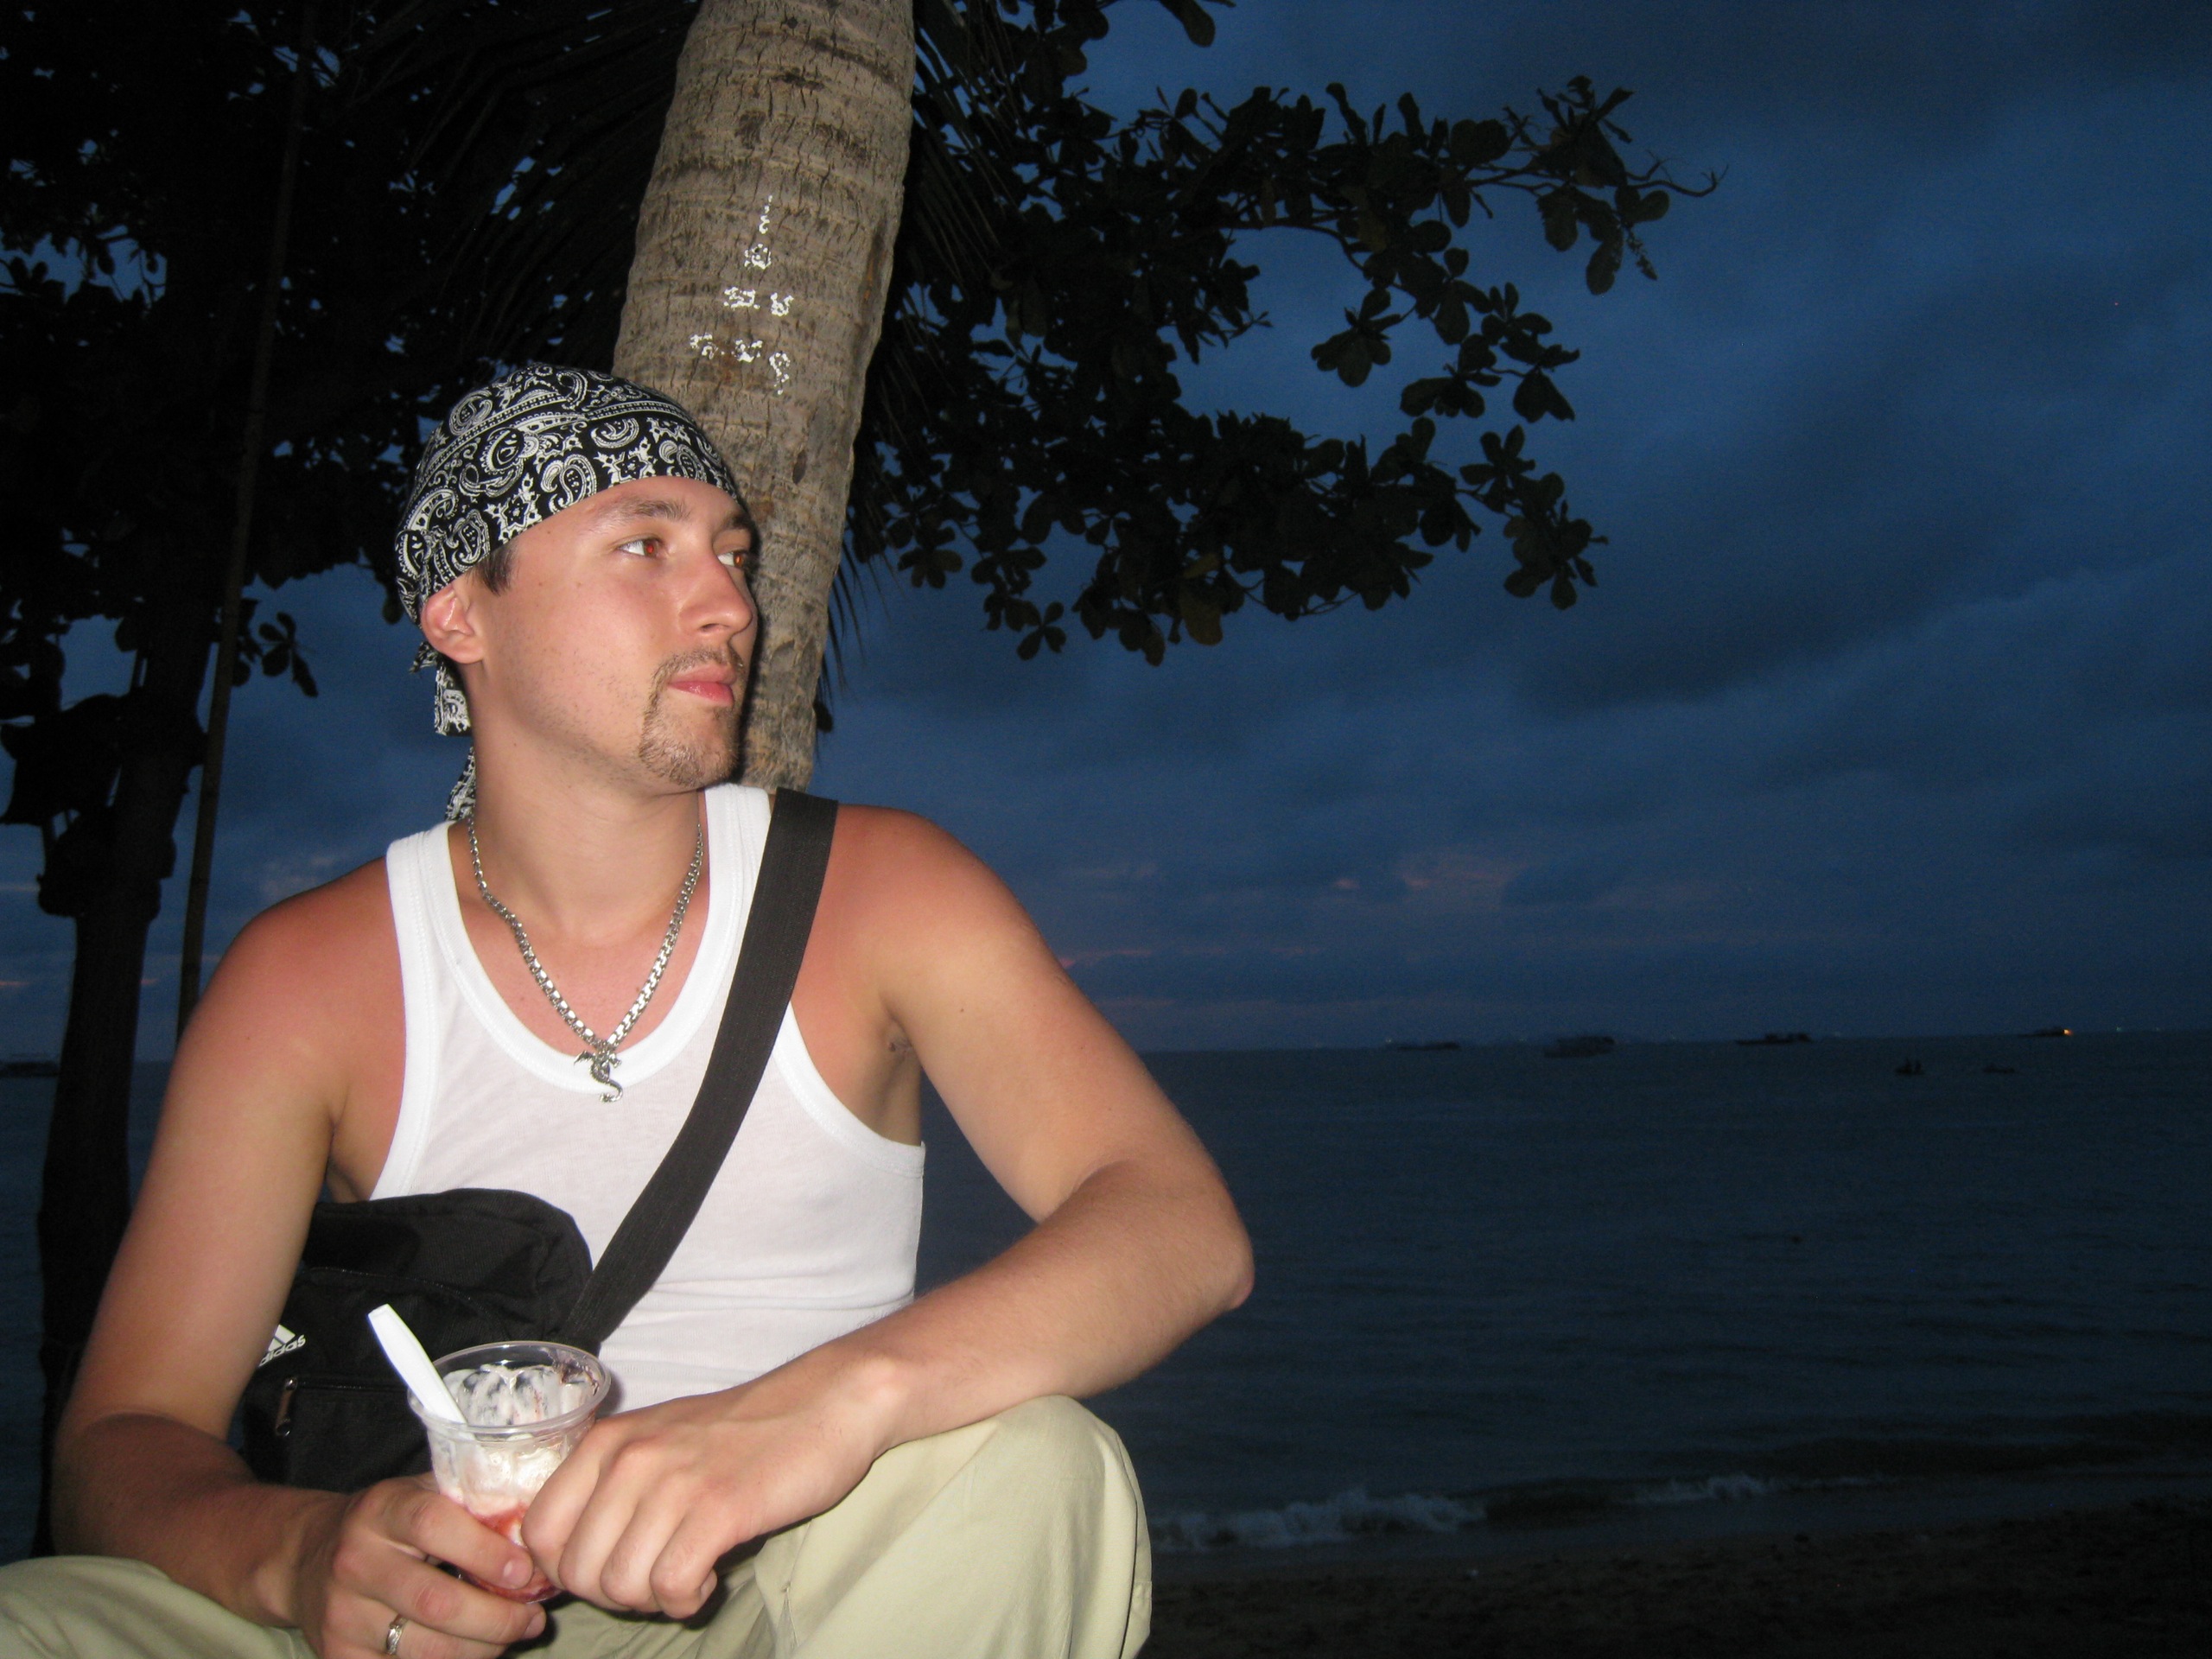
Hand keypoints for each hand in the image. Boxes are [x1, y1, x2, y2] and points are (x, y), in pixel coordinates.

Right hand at [290, 1477, 547, 1657]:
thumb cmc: (390, 1523)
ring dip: (482, 1649)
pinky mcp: (338, 1656)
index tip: (526, 1571)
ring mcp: (342, 1615)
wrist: (310, 1557)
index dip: (485, 1551)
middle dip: (497, 1617)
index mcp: (381, 1510)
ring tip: (514, 1634)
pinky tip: (476, 1651)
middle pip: (435, 1602)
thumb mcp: (423, 1494)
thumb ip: (474, 1504)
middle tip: (534, 1617)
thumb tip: (540, 1530)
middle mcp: (355, 1561)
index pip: (433, 1526)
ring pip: (424, 1650)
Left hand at [521, 1362, 893, 1617]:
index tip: (610, 1570)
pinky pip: (671, 1587)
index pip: (538, 1532)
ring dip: (651, 1600)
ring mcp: (673, 1482)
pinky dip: (686, 1600)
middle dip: (612, 1594)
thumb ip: (611, 1486)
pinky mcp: (720, 1508)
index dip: (566, 1571)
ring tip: (685, 1576)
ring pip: (619, 1585)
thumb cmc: (744, 1432)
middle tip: (655, 1578)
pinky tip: (708, 1579)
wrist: (826, 1402)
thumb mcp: (659, 1440)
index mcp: (607, 1441)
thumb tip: (572, 1560)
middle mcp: (630, 1458)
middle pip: (576, 1571)